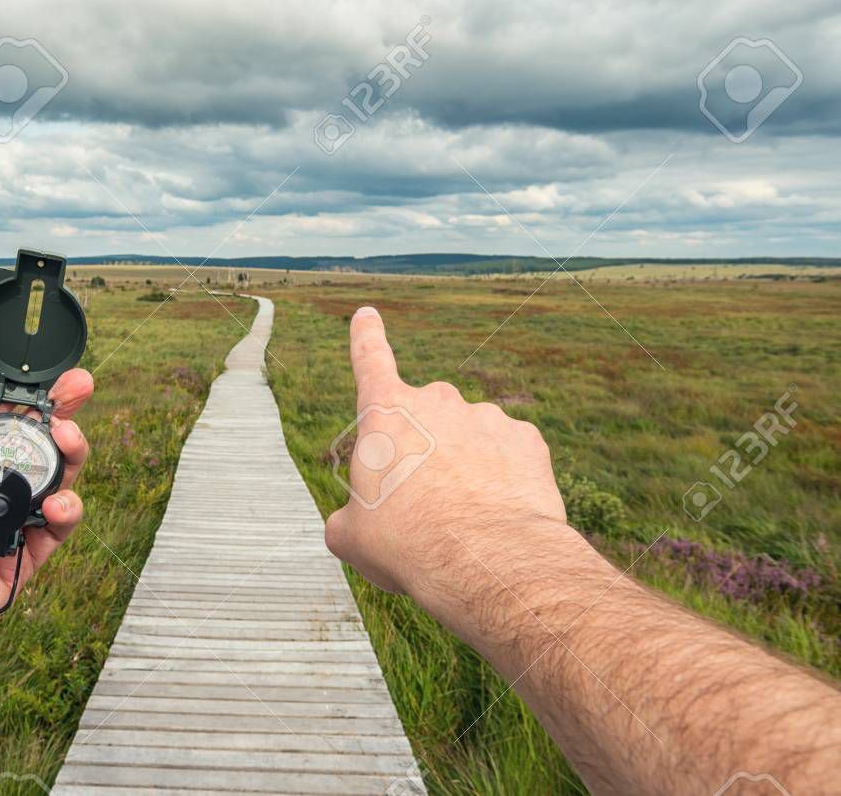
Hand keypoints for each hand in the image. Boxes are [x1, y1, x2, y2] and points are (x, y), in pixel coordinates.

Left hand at [0, 332, 91, 690]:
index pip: (5, 415)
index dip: (35, 394)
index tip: (62, 374)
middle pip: (37, 446)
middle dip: (64, 416)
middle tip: (81, 389)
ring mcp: (1, 524)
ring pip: (54, 484)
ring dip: (69, 457)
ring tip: (68, 442)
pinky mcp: (18, 563)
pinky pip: (56, 532)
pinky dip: (66, 512)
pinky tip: (57, 501)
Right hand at [324, 307, 592, 647]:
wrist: (484, 560)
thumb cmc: (406, 543)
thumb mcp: (351, 536)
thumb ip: (348, 516)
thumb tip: (352, 522)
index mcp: (386, 413)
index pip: (370, 360)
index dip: (366, 337)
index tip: (368, 315)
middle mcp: (437, 401)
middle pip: (423, 418)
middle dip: (420, 450)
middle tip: (419, 501)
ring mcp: (486, 417)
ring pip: (467, 439)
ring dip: (462, 466)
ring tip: (460, 517)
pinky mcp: (527, 440)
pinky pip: (506, 454)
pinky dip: (500, 477)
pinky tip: (494, 510)